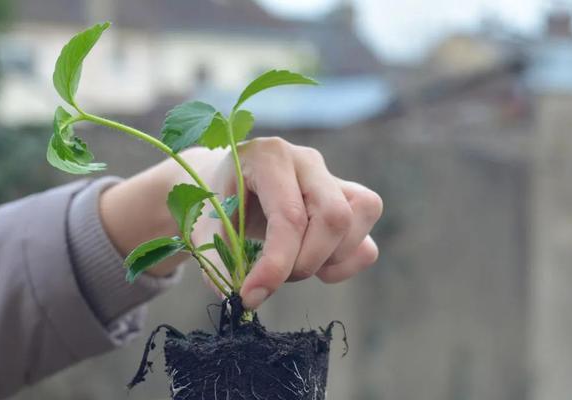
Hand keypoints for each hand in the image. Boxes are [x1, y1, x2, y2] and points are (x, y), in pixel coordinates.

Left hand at [100, 137, 382, 308]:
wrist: (231, 182)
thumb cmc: (218, 200)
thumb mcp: (203, 223)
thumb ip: (215, 257)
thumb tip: (232, 297)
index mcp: (269, 157)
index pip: (288, 216)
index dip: (275, 264)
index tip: (251, 296)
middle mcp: (307, 161)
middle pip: (335, 216)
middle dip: (306, 261)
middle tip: (275, 278)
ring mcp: (334, 179)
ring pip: (360, 220)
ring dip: (328, 260)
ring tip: (293, 266)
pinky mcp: (349, 201)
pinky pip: (367, 240)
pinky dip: (345, 264)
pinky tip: (317, 266)